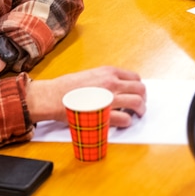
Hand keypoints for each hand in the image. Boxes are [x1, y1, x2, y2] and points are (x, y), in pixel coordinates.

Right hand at [27, 66, 146, 127]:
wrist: (52, 97)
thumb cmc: (66, 87)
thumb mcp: (90, 75)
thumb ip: (106, 79)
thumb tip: (118, 87)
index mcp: (108, 72)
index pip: (135, 78)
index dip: (138, 87)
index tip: (137, 93)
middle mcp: (112, 83)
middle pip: (140, 89)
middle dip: (143, 99)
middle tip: (140, 106)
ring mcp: (109, 98)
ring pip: (137, 103)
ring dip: (140, 110)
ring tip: (136, 115)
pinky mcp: (104, 114)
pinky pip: (125, 119)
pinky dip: (127, 122)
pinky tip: (123, 122)